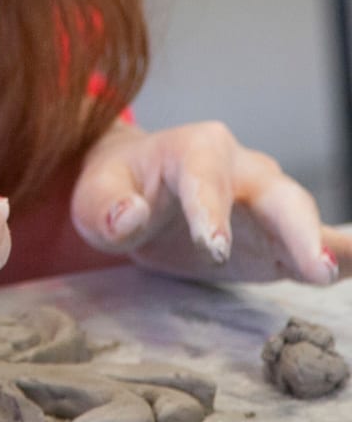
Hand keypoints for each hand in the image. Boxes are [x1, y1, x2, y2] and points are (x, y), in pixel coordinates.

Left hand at [71, 120, 351, 283]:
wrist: (133, 192)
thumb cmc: (114, 188)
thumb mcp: (94, 195)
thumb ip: (107, 206)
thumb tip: (131, 216)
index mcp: (194, 149)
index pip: (206, 178)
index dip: (210, 211)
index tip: (213, 248)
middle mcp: (241, 167)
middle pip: (276, 194)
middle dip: (297, 229)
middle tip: (313, 265)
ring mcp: (263, 201)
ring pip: (299, 216)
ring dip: (320, 245)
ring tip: (333, 272)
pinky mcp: (273, 237)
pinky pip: (307, 241)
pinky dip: (333, 255)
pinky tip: (345, 269)